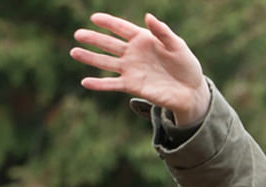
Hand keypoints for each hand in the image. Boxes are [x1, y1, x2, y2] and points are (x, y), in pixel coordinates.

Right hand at [71, 13, 209, 126]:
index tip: (95, 18)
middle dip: (93, 38)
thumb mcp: (177, 46)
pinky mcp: (132, 85)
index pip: (122, 28)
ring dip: (90, 58)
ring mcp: (131, 69)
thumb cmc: (186, 65)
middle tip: (78, 34)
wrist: (191, 91)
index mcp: (143, 39)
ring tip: (74, 52)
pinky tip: (85, 82)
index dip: (109, 23)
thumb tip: (148, 16)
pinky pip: (112, 84)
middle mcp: (133, 53)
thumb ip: (162, 32)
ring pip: (106, 62)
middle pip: (109, 44)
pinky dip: (99, 84)